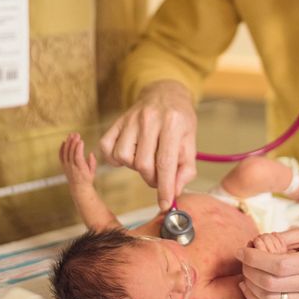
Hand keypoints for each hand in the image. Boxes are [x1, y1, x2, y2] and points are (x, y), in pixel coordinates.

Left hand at [59, 132, 96, 187]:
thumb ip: (92, 162)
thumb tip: (90, 154)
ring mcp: (66, 166)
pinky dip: (62, 148)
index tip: (81, 141)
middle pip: (71, 153)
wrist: (78, 188)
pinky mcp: (63, 166)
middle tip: (76, 134)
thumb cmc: (87, 179)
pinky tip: (64, 142)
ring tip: (71, 135)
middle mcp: (72, 167)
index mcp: (80, 168)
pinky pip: (61, 156)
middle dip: (73, 142)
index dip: (78, 148)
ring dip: (68, 143)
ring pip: (65, 153)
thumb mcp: (93, 171)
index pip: (78, 157)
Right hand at [100, 79, 197, 210]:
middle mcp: (150, 119)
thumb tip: (174, 192)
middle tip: (159, 175)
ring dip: (134, 167)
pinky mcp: (117, 121)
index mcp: (173, 123)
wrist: (165, 93)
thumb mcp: (191, 141)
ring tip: (146, 160)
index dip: (164, 188)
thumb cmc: (180, 120)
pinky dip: (114, 158)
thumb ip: (186, 168)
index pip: (166, 163)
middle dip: (151, 178)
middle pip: (143, 164)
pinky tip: (129, 155)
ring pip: (123, 157)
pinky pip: (107, 147)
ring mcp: (131, 119)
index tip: (164, 204)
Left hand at [237, 227, 298, 298]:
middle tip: (243, 259)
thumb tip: (260, 241)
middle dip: (250, 271)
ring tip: (245, 273)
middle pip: (272, 284)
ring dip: (252, 288)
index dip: (255, 258)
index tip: (243, 250)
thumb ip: (287, 237)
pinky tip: (252, 289)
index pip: (278, 265)